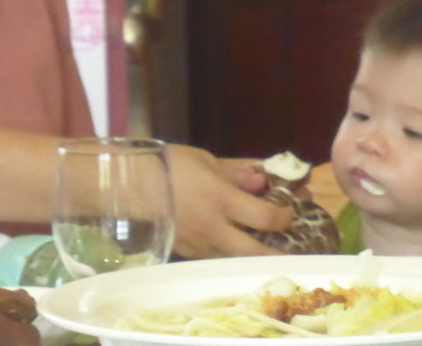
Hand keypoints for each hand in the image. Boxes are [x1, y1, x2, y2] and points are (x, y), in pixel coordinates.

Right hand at [166, 145, 294, 258]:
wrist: (130, 184)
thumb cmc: (169, 165)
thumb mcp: (207, 160)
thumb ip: (238, 173)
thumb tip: (264, 180)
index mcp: (221, 200)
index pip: (267, 217)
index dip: (286, 216)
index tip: (291, 210)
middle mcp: (214, 228)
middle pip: (257, 252)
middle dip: (279, 252)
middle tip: (292, 247)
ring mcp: (200, 245)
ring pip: (237, 261)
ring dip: (255, 257)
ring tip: (267, 249)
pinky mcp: (187, 253)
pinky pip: (217, 259)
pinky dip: (231, 255)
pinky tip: (235, 246)